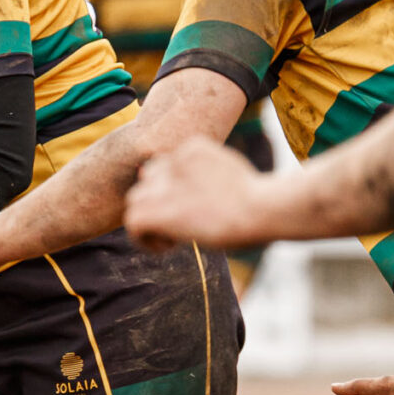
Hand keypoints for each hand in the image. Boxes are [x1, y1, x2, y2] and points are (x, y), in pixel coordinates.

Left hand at [125, 137, 277, 250]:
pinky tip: (169, 246)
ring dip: (152, 220)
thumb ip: (205, 177)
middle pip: (148, 179)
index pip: (167, 165)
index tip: (197, 208)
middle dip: (160, 202)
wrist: (260, 208)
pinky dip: (144, 239)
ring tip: (175, 237)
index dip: (176, 190)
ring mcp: (163, 184)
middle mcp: (173, 161)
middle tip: (185, 223)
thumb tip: (185, 196)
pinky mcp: (156, 208)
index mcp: (192, 147)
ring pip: (136, 200)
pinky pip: (133, 222)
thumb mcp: (231, 175)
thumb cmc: (258, 200)